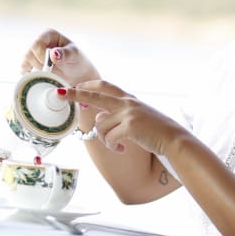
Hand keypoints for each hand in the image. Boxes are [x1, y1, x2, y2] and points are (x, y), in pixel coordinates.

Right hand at [20, 29, 100, 85]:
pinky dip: (29, 74)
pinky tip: (38, 77)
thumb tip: (53, 54)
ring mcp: (34, 53)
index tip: (51, 65)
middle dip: (40, 65)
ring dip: (37, 70)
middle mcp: (40, 41)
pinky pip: (23, 68)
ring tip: (50, 73)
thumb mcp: (74, 55)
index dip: (41, 55)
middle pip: (29, 53)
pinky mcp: (31, 63)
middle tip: (53, 70)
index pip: (37, 43)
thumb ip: (65, 54)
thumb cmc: (77, 61)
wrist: (78, 74)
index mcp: (49, 34)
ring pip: (25, 61)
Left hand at [59, 80, 177, 155]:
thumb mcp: (137, 117)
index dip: (88, 85)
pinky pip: (110, 138)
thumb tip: (100, 117)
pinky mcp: (130, 126)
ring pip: (101, 126)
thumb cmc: (156, 131)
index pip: (105, 86)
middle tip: (59, 94)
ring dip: (105, 140)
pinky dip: (113, 146)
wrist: (174, 139)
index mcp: (128, 99)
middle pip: (95, 95)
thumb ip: (118, 114)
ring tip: (117, 145)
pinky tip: (122, 149)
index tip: (75, 87)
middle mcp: (127, 103)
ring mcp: (128, 114)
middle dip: (75, 94)